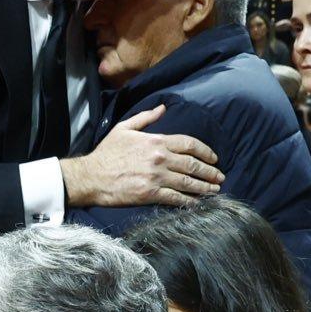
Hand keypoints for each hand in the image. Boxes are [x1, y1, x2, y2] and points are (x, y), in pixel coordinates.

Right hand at [63, 104, 222, 206]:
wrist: (90, 176)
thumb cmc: (106, 153)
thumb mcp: (124, 128)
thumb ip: (146, 118)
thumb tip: (163, 108)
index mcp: (156, 141)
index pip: (189, 144)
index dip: (205, 151)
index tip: (214, 158)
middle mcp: (160, 159)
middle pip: (193, 164)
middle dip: (209, 171)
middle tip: (219, 176)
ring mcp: (156, 177)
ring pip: (188, 182)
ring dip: (204, 187)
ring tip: (215, 189)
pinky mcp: (150, 194)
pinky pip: (175, 198)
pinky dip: (189, 201)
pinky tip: (198, 203)